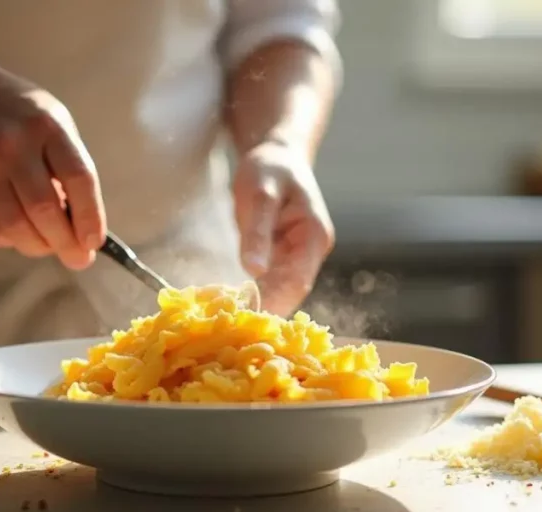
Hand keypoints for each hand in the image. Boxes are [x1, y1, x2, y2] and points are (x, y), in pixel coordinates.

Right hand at [0, 59, 105, 269]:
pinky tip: (24, 231)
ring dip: (40, 247)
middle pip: (44, 208)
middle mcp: (12, 145)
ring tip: (52, 246)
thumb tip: (83, 232)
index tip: (95, 243)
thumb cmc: (29, 121)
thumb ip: (72, 173)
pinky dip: (14, 242)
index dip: (90, 216)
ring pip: (16, 226)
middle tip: (78, 259)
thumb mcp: (60, 129)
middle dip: (65, 243)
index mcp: (48, 126)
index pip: (77, 177)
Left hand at [232, 141, 334, 316]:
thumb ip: (257, 233)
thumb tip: (254, 271)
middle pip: (290, 291)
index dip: (274, 303)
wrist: (276, 156)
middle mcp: (311, 251)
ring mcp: (298, 256)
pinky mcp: (283, 257)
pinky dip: (253, 292)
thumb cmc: (269, 169)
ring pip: (280, 289)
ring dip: (258, 303)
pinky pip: (270, 281)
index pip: (297, 281)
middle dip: (264, 308)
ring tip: (228, 320)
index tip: (246, 320)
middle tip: (230, 326)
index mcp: (314, 236)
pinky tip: (232, 303)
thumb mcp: (259, 194)